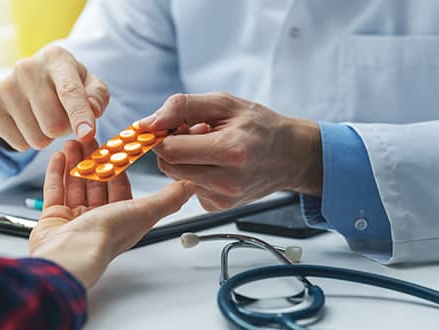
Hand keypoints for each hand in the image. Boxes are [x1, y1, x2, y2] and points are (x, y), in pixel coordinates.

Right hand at [0, 46, 109, 150]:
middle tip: (62, 117)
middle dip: (64, 129)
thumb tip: (92, 111)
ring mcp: (4, 86)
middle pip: (54, 125)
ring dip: (46, 137)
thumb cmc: (67, 82)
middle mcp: (27, 68)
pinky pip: (19, 145)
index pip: (70, 91)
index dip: (79, 115)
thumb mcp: (89, 84)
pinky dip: (28, 141)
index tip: (86, 134)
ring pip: (37, 139)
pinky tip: (27, 122)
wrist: (30, 78)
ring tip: (44, 118)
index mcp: (56, 58)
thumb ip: (98, 97)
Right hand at [29, 139, 195, 287]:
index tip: (113, 143)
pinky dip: (57, 173)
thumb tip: (190, 186)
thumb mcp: (143, 212)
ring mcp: (74, 219)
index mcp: (122, 218)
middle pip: (96, 182)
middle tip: (89, 136)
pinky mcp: (53, 219)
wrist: (70, 254)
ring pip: (75, 183)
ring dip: (75, 161)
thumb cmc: (106, 236)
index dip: (117, 163)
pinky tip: (59, 156)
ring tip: (73, 140)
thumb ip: (167, 199)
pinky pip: (55, 191)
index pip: (120, 184)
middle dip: (92, 158)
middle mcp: (98, 219)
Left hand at [138, 93, 321, 211]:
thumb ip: (182, 107)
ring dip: (183, 160)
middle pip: (169, 165)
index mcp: (230, 151)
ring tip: (208, 147)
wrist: (290, 156)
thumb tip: (148, 122)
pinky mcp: (217, 207)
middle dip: (172, 146)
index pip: (171, 150)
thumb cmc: (260, 126)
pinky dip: (194, 172)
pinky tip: (214, 163)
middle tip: (193, 132)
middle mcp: (227, 180)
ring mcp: (222, 198)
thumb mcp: (224, 103)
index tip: (168, 126)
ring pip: (176, 177)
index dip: (162, 136)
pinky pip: (188, 187)